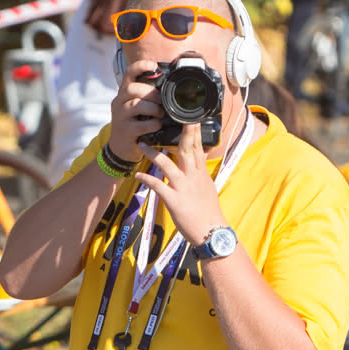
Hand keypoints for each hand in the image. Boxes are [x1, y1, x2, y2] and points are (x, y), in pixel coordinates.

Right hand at [107, 58, 167, 164]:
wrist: (121, 148)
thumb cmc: (134, 124)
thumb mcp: (137, 108)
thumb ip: (147, 97)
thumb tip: (169, 88)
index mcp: (124, 93)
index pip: (129, 73)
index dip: (140, 66)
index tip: (153, 65)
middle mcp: (119, 102)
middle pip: (132, 88)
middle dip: (151, 93)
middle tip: (162, 101)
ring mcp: (120, 116)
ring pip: (136, 104)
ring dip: (153, 108)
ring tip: (161, 114)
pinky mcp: (124, 130)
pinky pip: (140, 124)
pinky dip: (153, 124)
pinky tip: (157, 125)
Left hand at [134, 123, 226, 247]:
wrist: (211, 232)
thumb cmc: (210, 213)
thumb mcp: (209, 188)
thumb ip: (202, 173)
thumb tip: (201, 161)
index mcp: (201, 174)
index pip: (199, 149)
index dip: (195, 133)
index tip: (192, 119)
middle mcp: (193, 177)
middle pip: (186, 150)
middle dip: (182, 133)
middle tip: (173, 117)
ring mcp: (183, 188)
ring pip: (167, 164)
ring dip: (153, 153)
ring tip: (141, 144)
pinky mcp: (174, 200)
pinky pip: (157, 186)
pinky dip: (146, 180)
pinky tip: (136, 175)